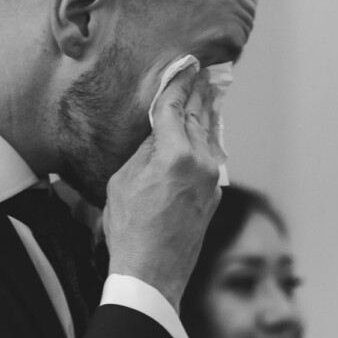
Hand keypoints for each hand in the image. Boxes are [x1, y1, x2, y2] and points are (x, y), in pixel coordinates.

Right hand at [102, 62, 223, 309]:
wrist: (153, 274)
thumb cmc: (129, 229)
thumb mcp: (124, 180)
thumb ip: (145, 150)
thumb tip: (159, 133)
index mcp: (175, 153)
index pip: (176, 106)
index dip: (179, 81)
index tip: (187, 63)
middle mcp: (200, 161)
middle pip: (200, 115)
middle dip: (200, 91)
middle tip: (205, 70)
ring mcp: (211, 178)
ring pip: (210, 135)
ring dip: (209, 111)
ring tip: (211, 91)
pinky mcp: (213, 194)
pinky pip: (212, 155)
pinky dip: (210, 136)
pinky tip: (209, 128)